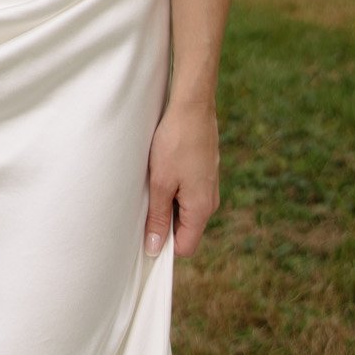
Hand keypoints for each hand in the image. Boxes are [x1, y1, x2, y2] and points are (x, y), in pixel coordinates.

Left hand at [144, 96, 218, 258]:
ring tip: (152, 181)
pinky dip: (174, 187)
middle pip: (185, 229)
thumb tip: (154, 248)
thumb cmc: (175, 143)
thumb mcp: (160, 182)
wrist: (192, 106)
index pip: (185, 247)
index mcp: (202, 209)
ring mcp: (209, 186)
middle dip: (164, 222)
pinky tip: (162, 169)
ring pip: (185, 209)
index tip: (144, 233)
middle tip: (144, 202)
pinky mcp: (205, 171)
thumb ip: (158, 217)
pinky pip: (188, 192)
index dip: (164, 245)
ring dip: (167, 202)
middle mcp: (210, 201)